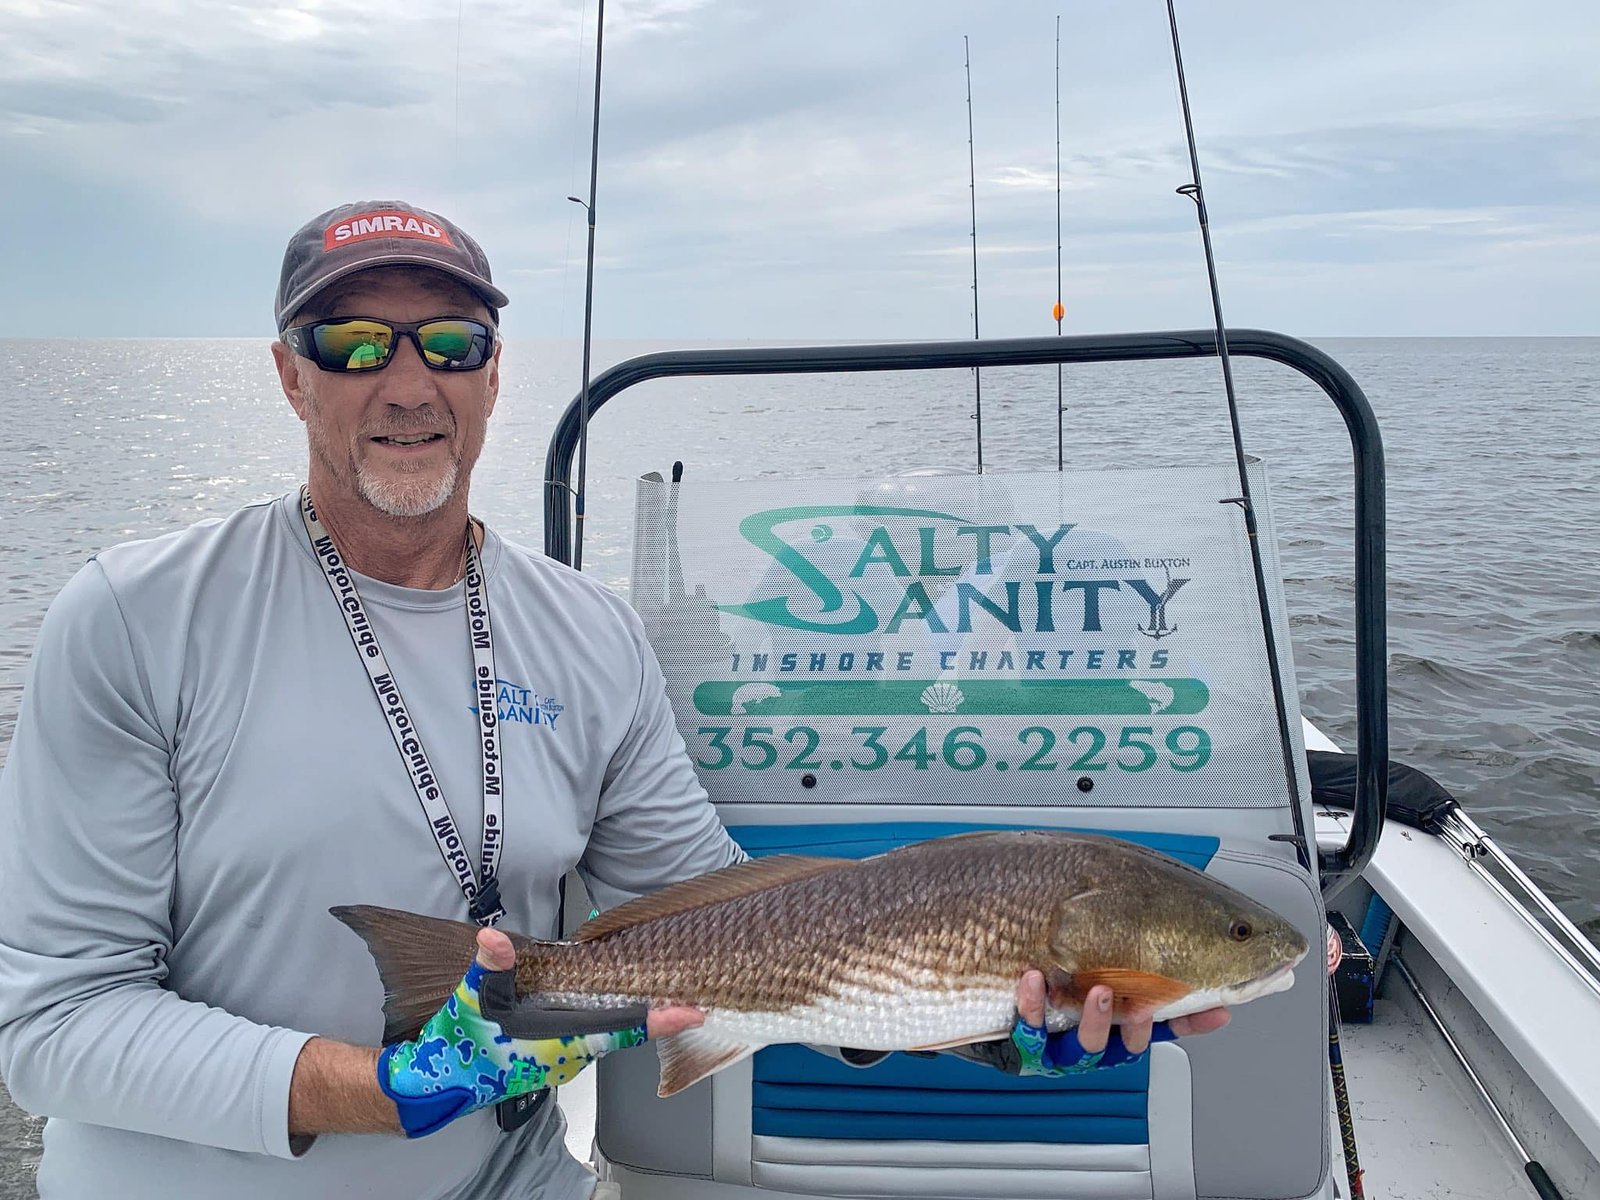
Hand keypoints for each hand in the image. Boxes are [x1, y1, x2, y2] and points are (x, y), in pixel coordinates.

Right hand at [379, 927, 703, 1136]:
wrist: (441, 1084)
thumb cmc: (461, 1048)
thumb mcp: (475, 1000)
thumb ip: (492, 967)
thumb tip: (494, 939)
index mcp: (562, 1040)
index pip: (624, 1029)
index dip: (660, 1020)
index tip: (692, 1011)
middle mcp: (571, 1054)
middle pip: (625, 1029)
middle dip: (656, 1009)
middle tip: (686, 985)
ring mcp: (565, 1058)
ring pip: (611, 1032)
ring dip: (633, 1011)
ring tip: (658, 983)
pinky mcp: (555, 1057)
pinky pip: (594, 1034)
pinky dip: (610, 1015)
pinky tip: (610, 994)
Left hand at [1008, 970, 1230, 1075]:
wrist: (987, 999)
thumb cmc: (1052, 984)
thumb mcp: (1100, 978)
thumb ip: (1138, 974)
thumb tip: (1191, 967)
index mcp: (1116, 1025)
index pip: (1166, 1025)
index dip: (1192, 1021)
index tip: (1215, 1008)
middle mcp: (1093, 1041)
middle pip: (1126, 1044)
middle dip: (1138, 1024)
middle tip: (1143, 1001)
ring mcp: (1060, 1046)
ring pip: (1083, 1046)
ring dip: (1093, 1019)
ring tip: (1096, 990)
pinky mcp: (1026, 1042)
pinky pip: (1030, 1030)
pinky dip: (1033, 1006)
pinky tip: (1034, 979)